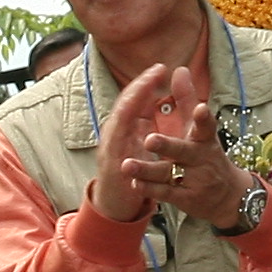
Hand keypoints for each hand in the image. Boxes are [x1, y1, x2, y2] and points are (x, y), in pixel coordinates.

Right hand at [85, 64, 195, 225]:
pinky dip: (124, 138)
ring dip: (129, 106)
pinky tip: (137, 127)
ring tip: (143, 90)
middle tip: (155, 72)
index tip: (160, 68)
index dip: (144, 83)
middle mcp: (113, 134)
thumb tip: (150, 92)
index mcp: (123, 127)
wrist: (115, 203)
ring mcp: (110, 151)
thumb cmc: (129, 169)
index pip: (133, 99)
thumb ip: (143, 117)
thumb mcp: (138, 139)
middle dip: (138, 87)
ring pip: (117, 123)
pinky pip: (117, 150)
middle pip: (124, 105)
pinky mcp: (112, 169)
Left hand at [138, 92, 255, 234]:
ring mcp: (194, 181)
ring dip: (147, 170)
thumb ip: (187, 100)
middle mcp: (201, 159)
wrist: (227, 197)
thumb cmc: (207, 155)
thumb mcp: (200, 130)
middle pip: (184, 151)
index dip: (203, 118)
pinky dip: (150, 189)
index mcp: (205, 140)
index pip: (206, 126)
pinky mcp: (186, 199)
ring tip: (127, 164)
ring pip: (168, 174)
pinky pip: (166, 193)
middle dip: (168, 146)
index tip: (201, 108)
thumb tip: (178, 69)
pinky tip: (134, 183)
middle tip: (150, 139)